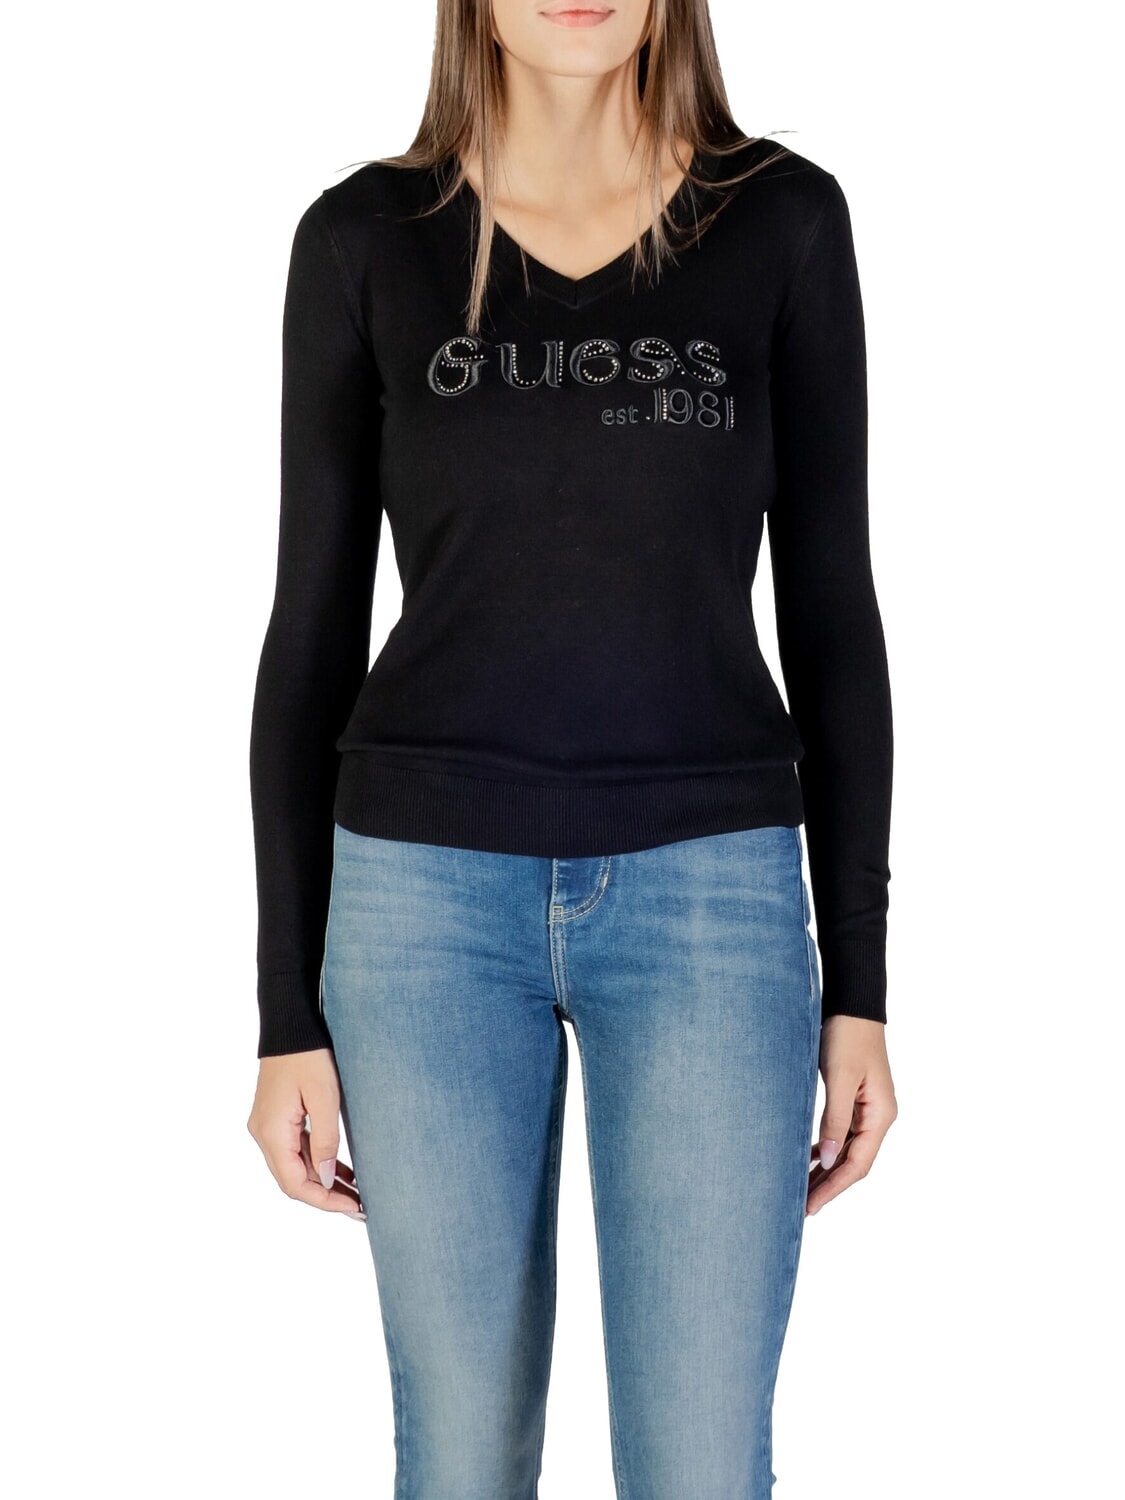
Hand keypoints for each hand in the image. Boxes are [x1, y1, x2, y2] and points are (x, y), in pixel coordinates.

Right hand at [247, 1048, 365, 1219]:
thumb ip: (325, 1140)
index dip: (324, 1200)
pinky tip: (341, 1171)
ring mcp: (268, 1126)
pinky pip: (296, 1149)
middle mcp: (263, 1134)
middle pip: (293, 1179)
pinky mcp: (277, 1119)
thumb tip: (324, 1179)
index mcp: (271, 1132)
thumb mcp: (325, 1097)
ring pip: (295, 1166)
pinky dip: (317, 1161)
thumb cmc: (308, 1054)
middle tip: (359, 1206)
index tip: (353, 1207)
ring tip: (356, 1192)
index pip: (294, 1184)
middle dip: (326, 1195)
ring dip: (323, 1180)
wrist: (291, 1025)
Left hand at [807, 1016, 896, 1216]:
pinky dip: (827, 1148)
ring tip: (802, 1189)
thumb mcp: (840, 1078)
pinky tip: (810, 1158)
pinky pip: (842, 1133)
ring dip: (826, 1169)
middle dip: (829, 1185)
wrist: (852, 1004)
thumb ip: (835, 1120)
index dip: (834, 1187)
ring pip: (847, 1150)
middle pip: (854, 1162)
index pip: (858, 1164)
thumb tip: (829, 1160)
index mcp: (881, 1115)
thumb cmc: (847, 1036)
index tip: (811, 1205)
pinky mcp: (855, 1099)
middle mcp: (878, 1116)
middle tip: (801, 1206)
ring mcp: (868, 1109)